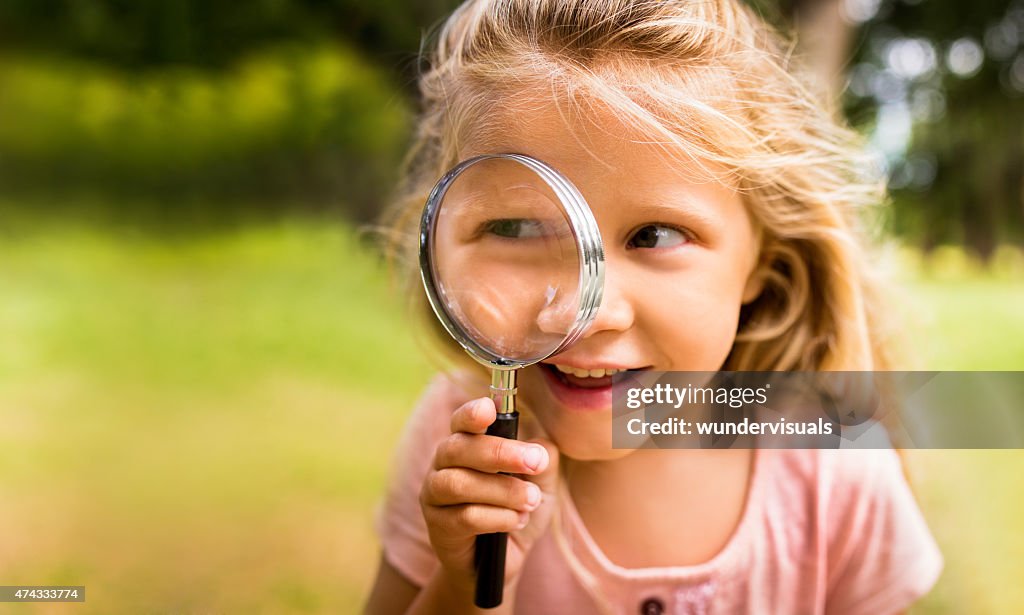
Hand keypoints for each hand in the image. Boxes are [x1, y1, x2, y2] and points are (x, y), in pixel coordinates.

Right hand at [419, 397, 559, 595]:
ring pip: (460, 483)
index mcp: (466, 445)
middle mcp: (443, 465)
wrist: (502, 562)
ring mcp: (435, 496)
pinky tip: (517, 521)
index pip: (461, 422)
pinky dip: (497, 517)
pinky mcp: (438, 527)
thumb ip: (543, 461)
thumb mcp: (541, 485)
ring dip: (502, 491)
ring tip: (531, 500)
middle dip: (500, 452)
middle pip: (459, 448)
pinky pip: (464, 517)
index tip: (490, 409)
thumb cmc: (517, 511)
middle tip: (536, 462)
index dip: (471, 414)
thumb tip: (542, 448)